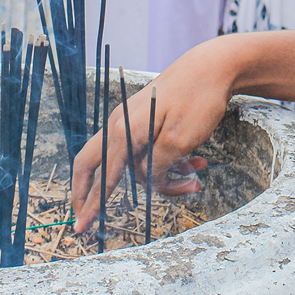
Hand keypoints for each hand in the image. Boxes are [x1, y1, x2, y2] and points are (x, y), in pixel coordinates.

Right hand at [71, 41, 233, 228]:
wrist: (213, 66)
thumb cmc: (196, 98)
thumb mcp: (179, 140)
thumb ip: (156, 166)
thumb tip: (145, 182)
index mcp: (123, 130)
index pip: (101, 175)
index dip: (91, 205)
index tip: (81, 227)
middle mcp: (120, 124)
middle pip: (95, 165)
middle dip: (94, 194)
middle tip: (90, 218)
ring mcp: (132, 122)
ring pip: (134, 163)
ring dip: (161, 178)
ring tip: (193, 181)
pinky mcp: (146, 121)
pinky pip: (148, 151)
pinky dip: (169, 163)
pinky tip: (196, 163)